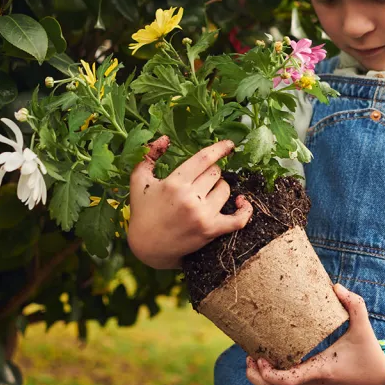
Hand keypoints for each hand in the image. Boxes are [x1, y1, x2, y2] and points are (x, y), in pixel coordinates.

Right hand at [127, 136, 252, 268]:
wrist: (147, 246)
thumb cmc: (143, 211)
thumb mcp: (139, 180)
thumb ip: (150, 155)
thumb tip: (165, 138)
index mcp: (174, 183)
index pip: (204, 159)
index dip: (219, 149)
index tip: (229, 145)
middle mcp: (190, 198)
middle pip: (215, 173)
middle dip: (211, 173)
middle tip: (201, 180)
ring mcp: (203, 215)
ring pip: (226, 190)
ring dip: (220, 188)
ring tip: (207, 193)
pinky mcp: (211, 230)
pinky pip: (238, 219)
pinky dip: (245, 210)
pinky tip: (242, 202)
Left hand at [246, 284, 384, 384]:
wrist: (382, 378)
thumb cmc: (371, 353)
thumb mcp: (363, 326)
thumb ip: (354, 304)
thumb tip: (336, 286)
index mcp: (321, 370)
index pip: (288, 380)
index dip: (268, 373)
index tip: (258, 357)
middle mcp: (313, 382)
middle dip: (256, 377)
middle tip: (248, 357)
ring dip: (263, 377)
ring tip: (255, 355)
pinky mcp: (314, 384)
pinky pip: (288, 384)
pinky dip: (275, 375)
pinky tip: (272, 355)